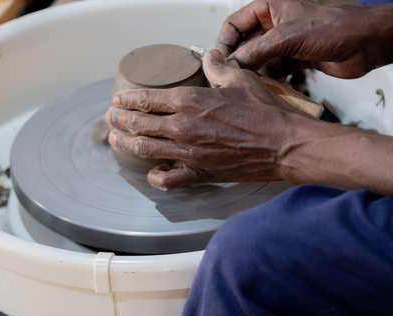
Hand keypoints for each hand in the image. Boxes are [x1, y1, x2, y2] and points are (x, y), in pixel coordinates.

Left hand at [106, 50, 316, 189]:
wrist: (284, 145)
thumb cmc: (265, 112)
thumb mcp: (240, 79)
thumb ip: (218, 67)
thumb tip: (209, 56)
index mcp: (190, 101)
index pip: (146, 99)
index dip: (128, 99)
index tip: (118, 99)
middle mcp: (183, 128)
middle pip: (139, 124)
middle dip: (119, 120)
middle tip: (111, 118)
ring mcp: (189, 153)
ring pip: (145, 149)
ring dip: (126, 143)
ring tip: (115, 139)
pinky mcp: (200, 173)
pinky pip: (169, 179)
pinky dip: (156, 176)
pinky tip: (151, 171)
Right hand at [217, 0, 392, 78]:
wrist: (366, 43)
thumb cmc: (335, 26)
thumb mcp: (287, 36)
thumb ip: (255, 51)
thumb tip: (231, 64)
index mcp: (269, 7)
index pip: (234, 24)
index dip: (224, 43)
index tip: (218, 62)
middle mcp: (275, 24)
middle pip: (245, 45)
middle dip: (239, 62)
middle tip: (231, 79)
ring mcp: (285, 43)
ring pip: (258, 61)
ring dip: (254, 74)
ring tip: (250, 86)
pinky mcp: (295, 59)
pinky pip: (274, 71)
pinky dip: (269, 81)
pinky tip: (267, 89)